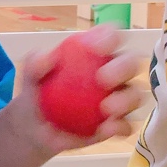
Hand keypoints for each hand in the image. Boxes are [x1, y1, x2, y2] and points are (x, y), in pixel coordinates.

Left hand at [15, 26, 142, 156]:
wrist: (35, 128)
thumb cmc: (38, 92)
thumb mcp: (30, 76)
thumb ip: (35, 64)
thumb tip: (48, 57)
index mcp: (96, 53)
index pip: (110, 37)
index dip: (109, 36)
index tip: (95, 47)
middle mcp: (114, 72)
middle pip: (130, 63)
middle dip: (122, 67)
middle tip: (102, 78)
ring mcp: (118, 99)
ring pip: (135, 95)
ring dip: (126, 99)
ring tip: (106, 108)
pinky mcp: (117, 124)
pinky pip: (126, 125)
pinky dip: (119, 127)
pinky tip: (105, 129)